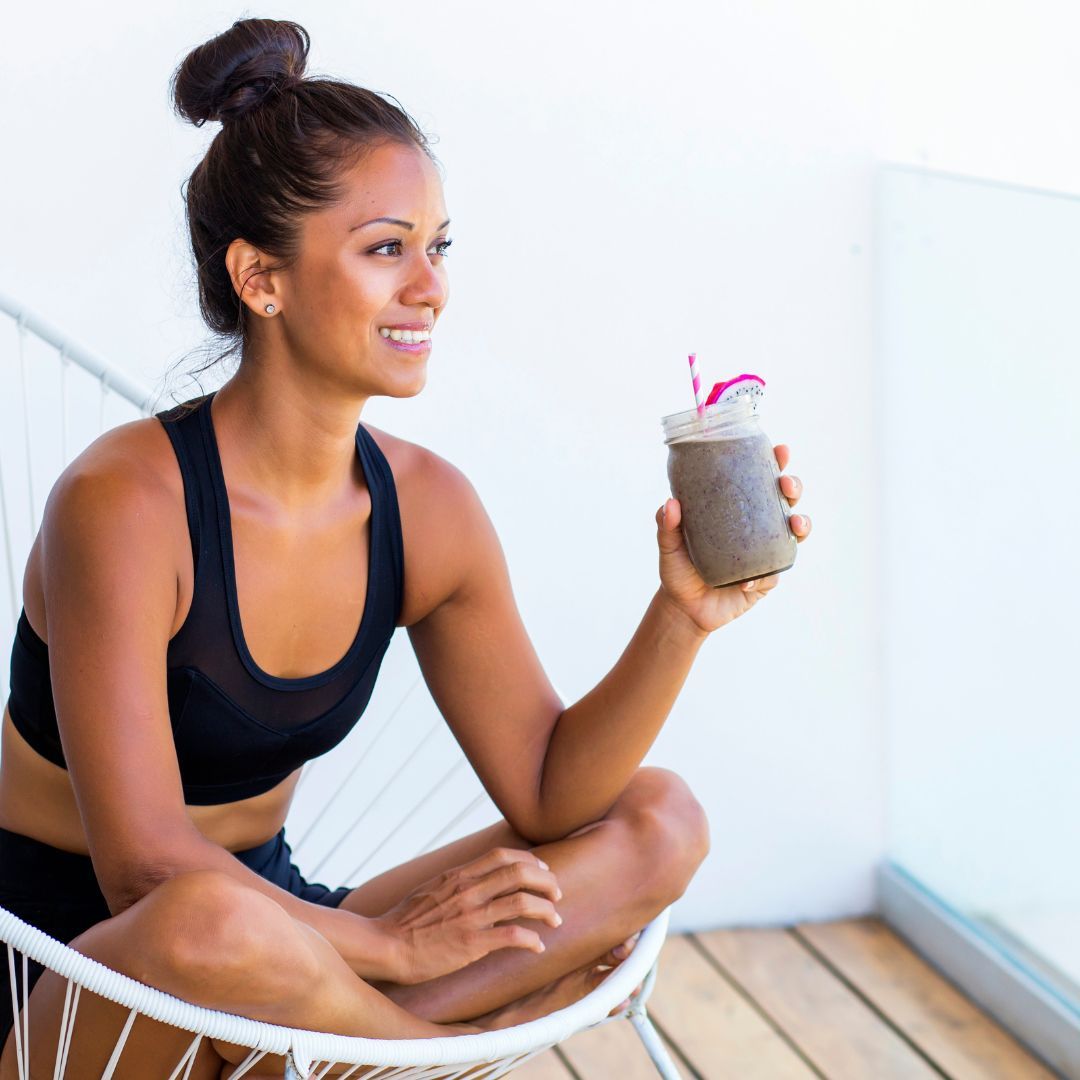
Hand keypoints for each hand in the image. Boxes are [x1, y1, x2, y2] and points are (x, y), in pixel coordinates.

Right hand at [371, 847, 561, 984]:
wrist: (386, 945)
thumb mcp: (434, 888)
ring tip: (555, 920)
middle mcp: (468, 890)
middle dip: (546, 882)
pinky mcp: (470, 943)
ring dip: (546, 911)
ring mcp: (470, 916)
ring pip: (522, 902)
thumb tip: (481, 877)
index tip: (543, 871)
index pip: (504, 856)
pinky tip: (538, 946)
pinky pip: (512, 936)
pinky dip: (532, 940)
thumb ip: (459, 881)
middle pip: (520, 873)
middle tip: (557, 894)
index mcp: (459, 875)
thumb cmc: (407, 921)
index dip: (530, 861)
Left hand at [656, 443, 811, 634]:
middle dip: (793, 487)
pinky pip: (774, 573)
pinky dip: (765, 574)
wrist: (684, 607)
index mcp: (737, 509)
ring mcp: (766, 551)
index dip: (774, 463)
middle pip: (785, 500)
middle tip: (786, 484)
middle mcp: (757, 526)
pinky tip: (751, 579)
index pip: (759, 480)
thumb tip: (670, 503)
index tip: (780, 450)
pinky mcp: (767, 579)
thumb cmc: (678, 568)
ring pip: (794, 532)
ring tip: (794, 523)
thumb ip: (666, 524)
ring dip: (801, 523)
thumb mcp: (668, 544)